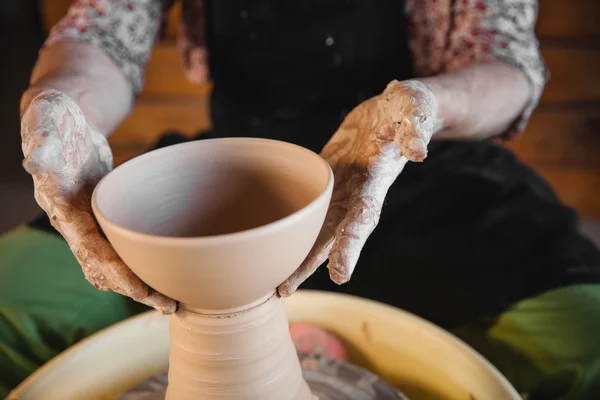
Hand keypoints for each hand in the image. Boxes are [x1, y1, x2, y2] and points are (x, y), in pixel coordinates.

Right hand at [21, 89, 175, 313]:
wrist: (61, 120)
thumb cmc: (54, 118)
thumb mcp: (47, 121)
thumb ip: (43, 141)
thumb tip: (36, 161)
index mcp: (61, 204)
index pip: (90, 248)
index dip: (116, 273)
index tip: (143, 292)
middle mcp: (72, 220)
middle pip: (103, 267)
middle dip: (134, 289)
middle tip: (168, 305)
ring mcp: (88, 221)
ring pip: (111, 264)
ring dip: (138, 283)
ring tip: (170, 299)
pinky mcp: (102, 216)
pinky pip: (118, 248)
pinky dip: (138, 264)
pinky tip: (160, 272)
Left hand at [279, 80, 438, 295]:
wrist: (392, 110)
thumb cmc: (408, 109)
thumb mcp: (414, 110)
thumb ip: (414, 130)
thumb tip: (417, 152)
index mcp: (376, 182)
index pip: (363, 219)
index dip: (352, 246)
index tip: (340, 275)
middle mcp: (356, 194)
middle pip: (332, 235)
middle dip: (310, 263)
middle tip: (285, 291)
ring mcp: (339, 189)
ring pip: (315, 227)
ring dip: (296, 253)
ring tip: (273, 282)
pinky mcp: (324, 178)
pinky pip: (304, 204)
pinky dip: (290, 223)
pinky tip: (270, 241)